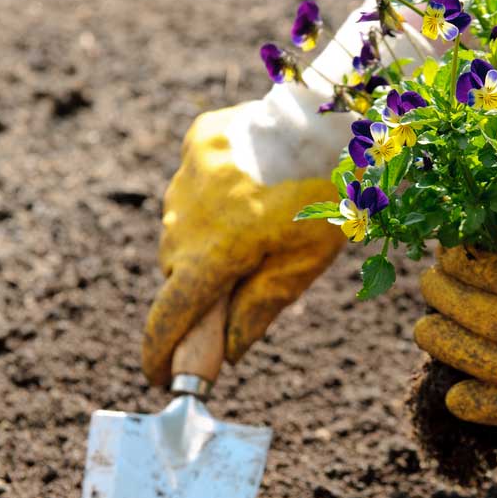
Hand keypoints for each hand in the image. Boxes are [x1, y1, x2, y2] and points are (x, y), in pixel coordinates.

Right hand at [141, 102, 345, 386]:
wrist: (337, 122)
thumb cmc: (330, 200)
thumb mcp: (303, 265)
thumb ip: (257, 309)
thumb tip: (228, 353)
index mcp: (214, 254)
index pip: (170, 315)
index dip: (160, 352)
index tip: (160, 375)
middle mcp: (186, 217)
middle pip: (177, 270)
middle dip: (198, 285)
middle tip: (234, 280)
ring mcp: (188, 175)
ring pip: (181, 226)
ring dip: (203, 239)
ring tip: (251, 224)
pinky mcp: (199, 141)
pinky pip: (193, 183)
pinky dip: (212, 196)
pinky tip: (248, 187)